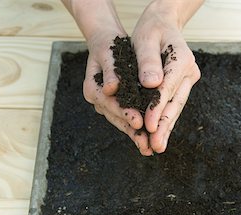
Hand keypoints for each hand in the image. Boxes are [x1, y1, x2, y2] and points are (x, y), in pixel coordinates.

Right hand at [63, 0, 153, 155]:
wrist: (105, 41)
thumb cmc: (108, 44)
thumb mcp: (108, 52)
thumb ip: (111, 72)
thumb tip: (111, 89)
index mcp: (92, 88)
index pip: (110, 104)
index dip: (125, 113)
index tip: (138, 122)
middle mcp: (97, 99)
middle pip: (116, 118)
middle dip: (132, 132)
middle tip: (146, 145)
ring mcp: (105, 104)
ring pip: (121, 122)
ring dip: (135, 135)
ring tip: (148, 148)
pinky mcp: (115, 105)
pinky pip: (126, 118)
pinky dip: (136, 127)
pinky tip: (148, 138)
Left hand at [132, 0, 202, 152]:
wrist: (164, 23)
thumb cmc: (152, 28)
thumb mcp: (145, 38)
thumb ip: (148, 60)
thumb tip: (151, 84)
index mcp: (182, 59)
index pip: (167, 89)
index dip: (156, 109)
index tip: (147, 126)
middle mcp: (189, 72)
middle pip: (175, 103)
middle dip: (163, 126)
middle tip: (155, 146)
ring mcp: (187, 80)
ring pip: (175, 108)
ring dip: (165, 128)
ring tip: (157, 147)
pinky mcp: (181, 86)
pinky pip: (172, 105)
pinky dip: (164, 121)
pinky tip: (158, 136)